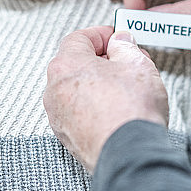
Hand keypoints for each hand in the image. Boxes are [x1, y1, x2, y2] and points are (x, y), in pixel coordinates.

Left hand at [43, 26, 168, 172]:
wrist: (129, 155)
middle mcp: (54, 89)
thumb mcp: (136, 64)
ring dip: (97, 83)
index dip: (101, 35)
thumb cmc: (130, 111)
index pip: (79, 38)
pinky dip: (94, 105)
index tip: (117, 38)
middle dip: (102, 59)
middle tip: (125, 62)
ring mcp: (58, 115)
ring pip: (76, 89)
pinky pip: (78, 111)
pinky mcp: (67, 136)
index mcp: (66, 64)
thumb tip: (120, 42)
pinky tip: (116, 108)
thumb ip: (125, 46)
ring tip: (125, 87)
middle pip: (75, 63)